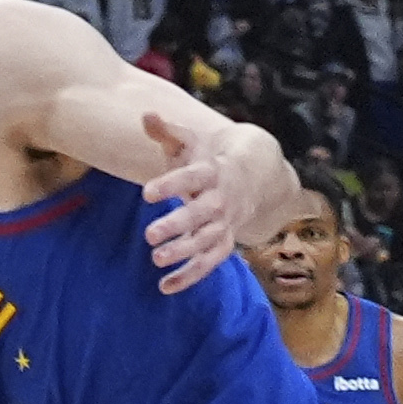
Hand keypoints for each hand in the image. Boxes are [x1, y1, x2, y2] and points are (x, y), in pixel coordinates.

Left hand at [140, 113, 274, 293]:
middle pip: (202, 214)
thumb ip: (167, 131)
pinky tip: (165, 287)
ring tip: (156, 259)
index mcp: (213, 171)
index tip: (147, 193)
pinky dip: (190, 276)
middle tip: (149, 235)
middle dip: (178, 225)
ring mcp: (225, 223)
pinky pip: (210, 263)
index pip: (192, 177)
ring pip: (207, 241)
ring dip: (184, 253)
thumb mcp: (191, 140)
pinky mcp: (224, 242)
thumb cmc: (211, 157)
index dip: (171, 185)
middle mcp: (222, 200)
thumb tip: (147, 116)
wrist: (256, 174)